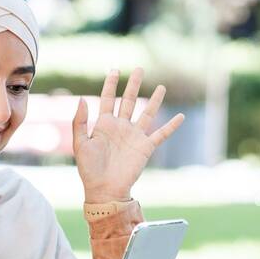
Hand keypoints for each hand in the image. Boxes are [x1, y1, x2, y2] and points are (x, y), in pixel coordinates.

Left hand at [72, 67, 185, 203]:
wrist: (104, 189)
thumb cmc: (89, 170)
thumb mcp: (80, 144)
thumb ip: (79, 122)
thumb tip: (81, 99)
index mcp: (104, 125)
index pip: (108, 99)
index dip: (111, 84)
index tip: (114, 70)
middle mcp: (121, 127)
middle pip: (129, 100)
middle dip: (134, 85)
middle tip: (139, 69)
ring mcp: (134, 136)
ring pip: (147, 113)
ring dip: (154, 100)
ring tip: (162, 87)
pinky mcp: (145, 147)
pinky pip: (161, 134)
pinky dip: (171, 126)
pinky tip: (180, 117)